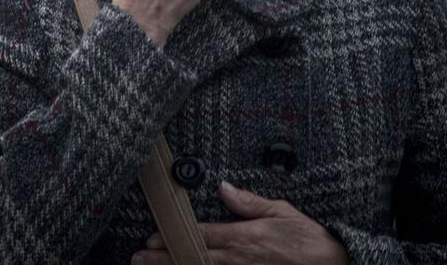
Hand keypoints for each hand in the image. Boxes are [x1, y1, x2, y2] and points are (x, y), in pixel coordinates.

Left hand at [131, 181, 348, 264]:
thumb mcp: (281, 211)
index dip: (173, 237)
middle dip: (164, 258)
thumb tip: (224, 188)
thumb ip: (249, 202)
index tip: (152, 237)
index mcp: (245, 237)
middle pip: (194, 258)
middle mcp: (240, 260)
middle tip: (139, 257)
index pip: (201, 236)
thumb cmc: (307, 239)